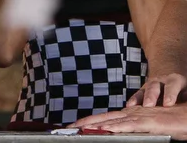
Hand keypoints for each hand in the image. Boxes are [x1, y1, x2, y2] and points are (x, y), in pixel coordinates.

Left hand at [71, 104, 186, 135]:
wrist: (186, 114)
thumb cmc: (171, 122)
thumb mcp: (149, 127)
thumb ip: (135, 129)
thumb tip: (119, 133)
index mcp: (131, 115)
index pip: (107, 118)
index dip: (91, 121)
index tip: (76, 126)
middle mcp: (132, 113)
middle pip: (106, 117)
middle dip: (87, 122)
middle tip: (70, 127)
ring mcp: (140, 117)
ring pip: (115, 121)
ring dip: (98, 125)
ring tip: (82, 128)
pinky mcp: (149, 122)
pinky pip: (131, 125)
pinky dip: (118, 127)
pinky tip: (108, 130)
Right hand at [128, 73, 186, 107]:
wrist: (170, 68)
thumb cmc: (183, 85)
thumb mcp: (186, 87)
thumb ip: (186, 96)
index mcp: (176, 80)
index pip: (172, 86)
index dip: (170, 95)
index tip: (168, 103)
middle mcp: (161, 80)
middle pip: (155, 87)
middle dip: (151, 96)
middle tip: (149, 105)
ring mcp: (151, 84)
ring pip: (145, 90)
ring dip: (140, 99)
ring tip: (134, 107)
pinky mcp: (144, 89)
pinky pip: (138, 94)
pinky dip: (134, 100)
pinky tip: (129, 106)